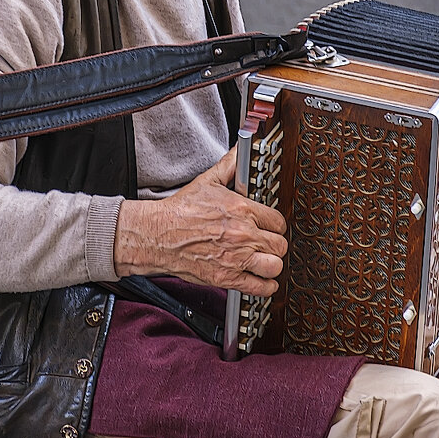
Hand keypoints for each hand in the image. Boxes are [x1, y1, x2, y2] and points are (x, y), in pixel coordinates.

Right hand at [113, 147, 287, 296]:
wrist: (158, 235)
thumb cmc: (180, 210)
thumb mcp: (208, 181)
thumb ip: (230, 165)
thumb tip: (241, 149)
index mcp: (243, 210)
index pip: (278, 221)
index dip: (275, 225)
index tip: (270, 228)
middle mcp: (244, 235)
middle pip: (280, 245)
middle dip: (275, 245)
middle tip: (267, 245)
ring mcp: (237, 258)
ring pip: (275, 266)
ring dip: (272, 265)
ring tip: (265, 262)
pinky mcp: (227, 278)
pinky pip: (260, 288)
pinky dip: (265, 287)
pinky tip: (262, 281)